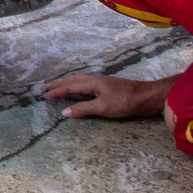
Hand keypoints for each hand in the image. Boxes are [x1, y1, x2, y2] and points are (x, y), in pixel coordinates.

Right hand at [44, 72, 168, 119]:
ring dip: (68, 83)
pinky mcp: (108, 87)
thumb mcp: (103, 107)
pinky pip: (86, 83)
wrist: (147, 96)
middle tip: (47, 88)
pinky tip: (81, 89)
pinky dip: (77, 84)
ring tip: (60, 86)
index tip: (45, 95)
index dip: (57, 91)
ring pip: (80, 80)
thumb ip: (83, 109)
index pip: (70, 86)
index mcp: (92, 83)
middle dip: (60, 84)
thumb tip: (64, 112)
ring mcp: (103, 82)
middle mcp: (95, 80)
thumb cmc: (125, 102)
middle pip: (73, 80)